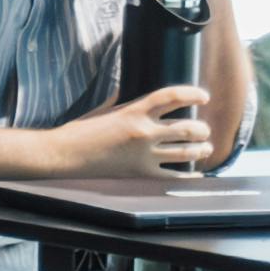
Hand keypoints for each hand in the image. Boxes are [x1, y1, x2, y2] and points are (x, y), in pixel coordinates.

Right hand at [73, 82, 221, 176]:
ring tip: (205, 148)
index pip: (172, 97)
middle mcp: (143, 132)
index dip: (192, 94)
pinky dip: (188, 175)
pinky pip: (173, 175)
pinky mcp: (140, 173)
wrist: (63, 155)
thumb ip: (127, 103)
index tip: (203, 97)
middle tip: (204, 130)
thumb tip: (142, 99)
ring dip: (201, 149)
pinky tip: (195, 174)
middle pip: (187, 128)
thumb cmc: (80, 130)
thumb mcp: (106, 109)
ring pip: (186, 152)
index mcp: (134, 111)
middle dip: (201, 129)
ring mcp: (144, 155)